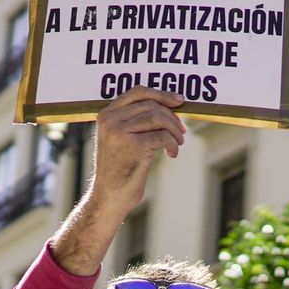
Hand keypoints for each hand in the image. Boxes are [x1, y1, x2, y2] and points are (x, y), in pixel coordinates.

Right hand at [88, 86, 186, 216]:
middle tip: (182, 132)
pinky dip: (172, 144)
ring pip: (158, 118)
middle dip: (172, 117)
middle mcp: (110, 120)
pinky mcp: (132, 146)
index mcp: (106, 114)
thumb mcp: (122, 139)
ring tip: (178, 143)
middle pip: (151, 105)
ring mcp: (119, 132)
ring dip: (174, 131)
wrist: (110, 196)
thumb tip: (169, 106)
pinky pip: (162, 136)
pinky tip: (172, 154)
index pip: (137, 92)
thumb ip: (136, 121)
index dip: (161, 94)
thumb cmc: (121, 169)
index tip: (180, 100)